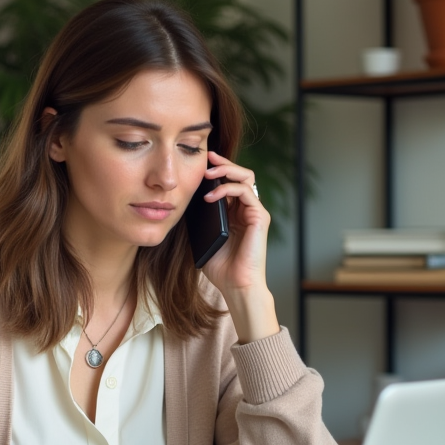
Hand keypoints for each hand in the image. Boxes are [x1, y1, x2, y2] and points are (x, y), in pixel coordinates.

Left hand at [199, 151, 268, 294]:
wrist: (236, 285)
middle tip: (206, 158)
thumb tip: (184, 200)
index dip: (217, 169)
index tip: (199, 163)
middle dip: (223, 163)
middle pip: (240, 174)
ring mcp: (255, 212)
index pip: (229, 181)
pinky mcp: (259, 217)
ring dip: (226, 170)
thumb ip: (200, 219)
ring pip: (245, 177)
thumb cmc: (220, 267)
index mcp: (234, 212)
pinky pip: (245, 192)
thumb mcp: (203, 237)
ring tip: (207, 174)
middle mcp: (247, 209)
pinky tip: (210, 196)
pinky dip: (227, 188)